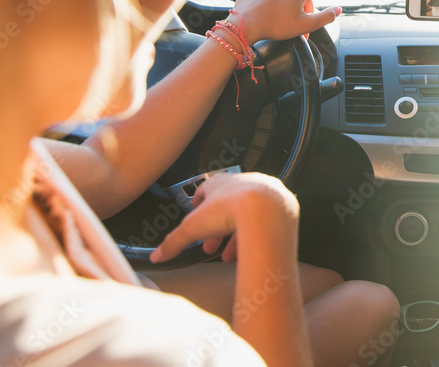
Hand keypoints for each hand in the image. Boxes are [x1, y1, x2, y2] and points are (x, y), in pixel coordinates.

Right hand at [150, 172, 298, 263]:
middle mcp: (244, 182)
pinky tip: (250, 248)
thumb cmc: (230, 211)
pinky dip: (256, 233)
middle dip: (217, 228)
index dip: (199, 203)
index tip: (196, 213)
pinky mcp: (282, 203)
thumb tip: (157, 256)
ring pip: (248, 213)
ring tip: (229, 255)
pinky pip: (267, 219)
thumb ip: (174, 242)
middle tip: (210, 246)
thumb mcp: (193, 228)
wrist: (266, 210)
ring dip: (236, 235)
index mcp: (221, 182)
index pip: (207, 189)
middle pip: (227, 206)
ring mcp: (265, 191)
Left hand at [232, 0, 339, 42]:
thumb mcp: (306, 25)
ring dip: (278, 4)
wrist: (246, 24)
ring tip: (271, 17)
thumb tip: (339, 9)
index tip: (296, 29)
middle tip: (282, 24)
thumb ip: (326, 17)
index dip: (303, 19)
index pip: (308, 4)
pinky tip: (262, 9)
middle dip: (291, 10)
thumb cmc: (276, 25)